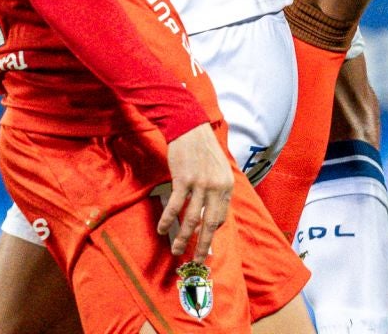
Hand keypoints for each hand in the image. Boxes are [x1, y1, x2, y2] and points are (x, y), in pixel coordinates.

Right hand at [158, 124, 233, 258]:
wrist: (188, 127)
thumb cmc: (202, 148)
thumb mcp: (218, 169)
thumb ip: (217, 190)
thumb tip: (210, 212)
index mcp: (226, 186)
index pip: (221, 217)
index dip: (211, 232)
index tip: (203, 243)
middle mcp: (216, 187)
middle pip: (209, 224)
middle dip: (201, 245)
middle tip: (195, 260)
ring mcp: (200, 184)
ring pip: (191, 219)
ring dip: (182, 238)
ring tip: (175, 250)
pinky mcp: (184, 179)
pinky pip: (175, 206)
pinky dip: (168, 220)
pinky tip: (162, 229)